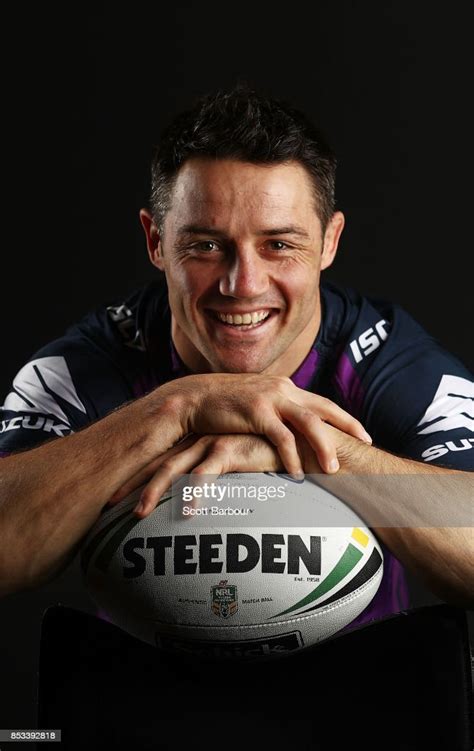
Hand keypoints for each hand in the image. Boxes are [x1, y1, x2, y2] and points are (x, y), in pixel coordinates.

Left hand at [109, 430, 322, 516]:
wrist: (308, 441)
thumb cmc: (273, 456)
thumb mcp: (242, 464)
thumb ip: (224, 473)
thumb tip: (206, 500)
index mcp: (201, 439)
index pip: (163, 457)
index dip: (139, 474)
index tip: (117, 494)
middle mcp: (203, 437)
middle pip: (159, 459)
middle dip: (133, 481)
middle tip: (108, 503)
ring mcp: (216, 440)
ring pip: (175, 466)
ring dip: (153, 491)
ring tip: (137, 514)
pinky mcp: (233, 447)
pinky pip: (207, 472)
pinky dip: (194, 492)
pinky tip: (186, 512)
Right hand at [163, 373, 371, 476]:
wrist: (194, 398)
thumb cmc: (225, 407)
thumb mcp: (257, 405)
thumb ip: (276, 412)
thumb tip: (291, 429)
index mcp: (286, 388)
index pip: (322, 403)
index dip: (344, 418)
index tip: (363, 434)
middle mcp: (283, 389)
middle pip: (324, 408)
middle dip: (348, 426)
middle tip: (366, 444)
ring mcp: (270, 399)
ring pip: (308, 422)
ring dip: (323, 446)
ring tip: (334, 469)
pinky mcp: (255, 412)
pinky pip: (281, 437)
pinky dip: (292, 456)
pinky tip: (298, 473)